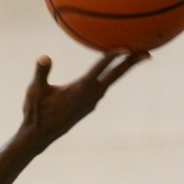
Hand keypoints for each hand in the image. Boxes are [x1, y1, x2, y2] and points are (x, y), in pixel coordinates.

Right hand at [19, 50, 149, 151]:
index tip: (128, 46)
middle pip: (116, 75)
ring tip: (131, 58)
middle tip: (148, 53)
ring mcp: (91, 102)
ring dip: (121, 69)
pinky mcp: (88, 107)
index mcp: (81, 88)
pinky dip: (108, 78)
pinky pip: (102, 88)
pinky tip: (105, 75)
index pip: (101, 67)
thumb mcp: (35, 90)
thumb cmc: (36, 112)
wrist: (38, 137)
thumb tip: (44, 56)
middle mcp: (91, 95)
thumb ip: (42, 72)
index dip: (114, 55)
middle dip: (132, 63)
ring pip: (110, 82)